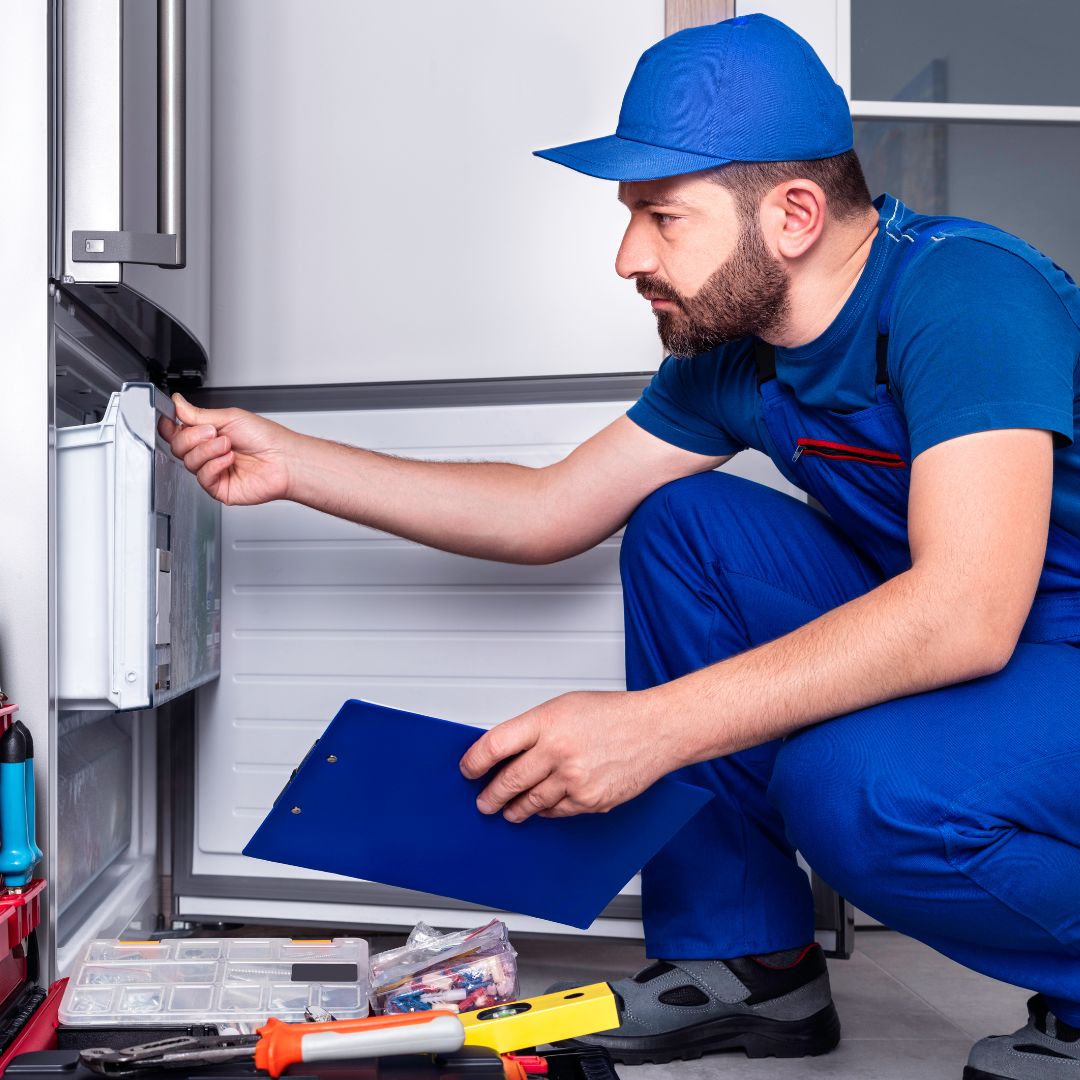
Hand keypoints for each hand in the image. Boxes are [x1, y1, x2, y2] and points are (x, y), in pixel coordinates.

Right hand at [159, 394, 298, 505]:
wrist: (284, 459)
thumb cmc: (266, 438)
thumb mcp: (230, 417)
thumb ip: (199, 414)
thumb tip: (178, 403)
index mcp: (208, 434)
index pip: (176, 431)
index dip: (169, 425)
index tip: (171, 418)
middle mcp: (208, 453)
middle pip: (177, 447)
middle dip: (192, 437)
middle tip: (213, 432)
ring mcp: (212, 470)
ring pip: (188, 461)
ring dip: (208, 450)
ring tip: (228, 445)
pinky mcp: (218, 488)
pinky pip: (202, 477)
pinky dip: (214, 465)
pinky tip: (229, 459)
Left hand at [459, 690, 679, 822]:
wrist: (656, 729)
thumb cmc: (613, 713)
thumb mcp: (565, 707)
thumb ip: (533, 729)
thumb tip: (505, 751)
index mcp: (547, 722)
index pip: (494, 746)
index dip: (475, 761)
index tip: (468, 769)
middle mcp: (557, 752)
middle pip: (509, 781)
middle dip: (491, 796)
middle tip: (484, 801)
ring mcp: (574, 780)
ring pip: (531, 802)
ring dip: (516, 808)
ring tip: (509, 810)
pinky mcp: (590, 801)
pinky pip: (557, 812)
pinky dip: (547, 810)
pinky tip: (543, 807)